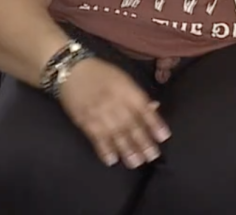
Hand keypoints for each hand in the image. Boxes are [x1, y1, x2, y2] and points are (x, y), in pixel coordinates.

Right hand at [56, 57, 170, 168]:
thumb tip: (154, 108)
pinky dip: (104, 149)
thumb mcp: (123, 79)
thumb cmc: (101, 73)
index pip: (143, 109)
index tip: (164, 137)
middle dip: (142, 142)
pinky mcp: (84, 121)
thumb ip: (138, 95)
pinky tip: (112, 160)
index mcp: (126, 90)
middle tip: (152, 157)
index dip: (154, 123)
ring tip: (136, 163)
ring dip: (126, 149)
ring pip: (115, 134)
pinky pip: (96, 137)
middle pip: (131, 124)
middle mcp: (114, 102)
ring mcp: (99, 112)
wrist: (71, 71)